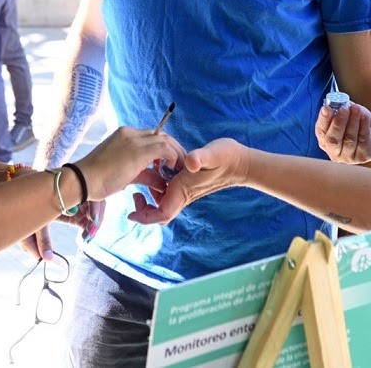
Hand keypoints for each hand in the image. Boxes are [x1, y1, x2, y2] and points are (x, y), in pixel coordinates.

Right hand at [75, 125, 184, 200]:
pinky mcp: (138, 150)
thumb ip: (145, 174)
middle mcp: (130, 133)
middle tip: (180, 164)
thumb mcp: (126, 174)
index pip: (152, 136)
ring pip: (165, 139)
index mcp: (124, 135)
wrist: (82, 180)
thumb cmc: (98, 180)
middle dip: (174, 149)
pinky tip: (171, 170)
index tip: (170, 163)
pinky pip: (164, 149)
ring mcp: (134, 140)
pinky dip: (172, 158)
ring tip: (178, 169)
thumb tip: (161, 181)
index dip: (164, 148)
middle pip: (161, 135)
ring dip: (175, 153)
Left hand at [128, 138, 246, 224]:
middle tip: (133, 195)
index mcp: (183, 190)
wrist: (238, 162)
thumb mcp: (212, 154)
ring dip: (148, 197)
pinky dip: (155, 185)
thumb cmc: (225, 157)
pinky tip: (152, 169)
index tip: (132, 211)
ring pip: (160, 202)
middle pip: (158, 212)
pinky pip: (165, 191)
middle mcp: (181, 193)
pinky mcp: (184, 182)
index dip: (146, 216)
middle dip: (143, 209)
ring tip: (140, 179)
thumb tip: (190, 162)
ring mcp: (182, 189)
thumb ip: (201, 158)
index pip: (162, 213)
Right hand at [315, 102, 370, 164]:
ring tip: (356, 108)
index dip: (323, 120)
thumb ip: (340, 108)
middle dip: (338, 123)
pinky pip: (363, 141)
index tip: (326, 108)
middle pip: (333, 140)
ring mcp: (349, 157)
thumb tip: (337, 101)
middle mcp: (334, 152)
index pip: (320, 131)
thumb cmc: (358, 122)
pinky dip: (363, 127)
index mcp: (325, 141)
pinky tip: (364, 116)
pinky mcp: (364, 156)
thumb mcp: (347, 113)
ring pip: (349, 139)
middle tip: (343, 108)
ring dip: (352, 122)